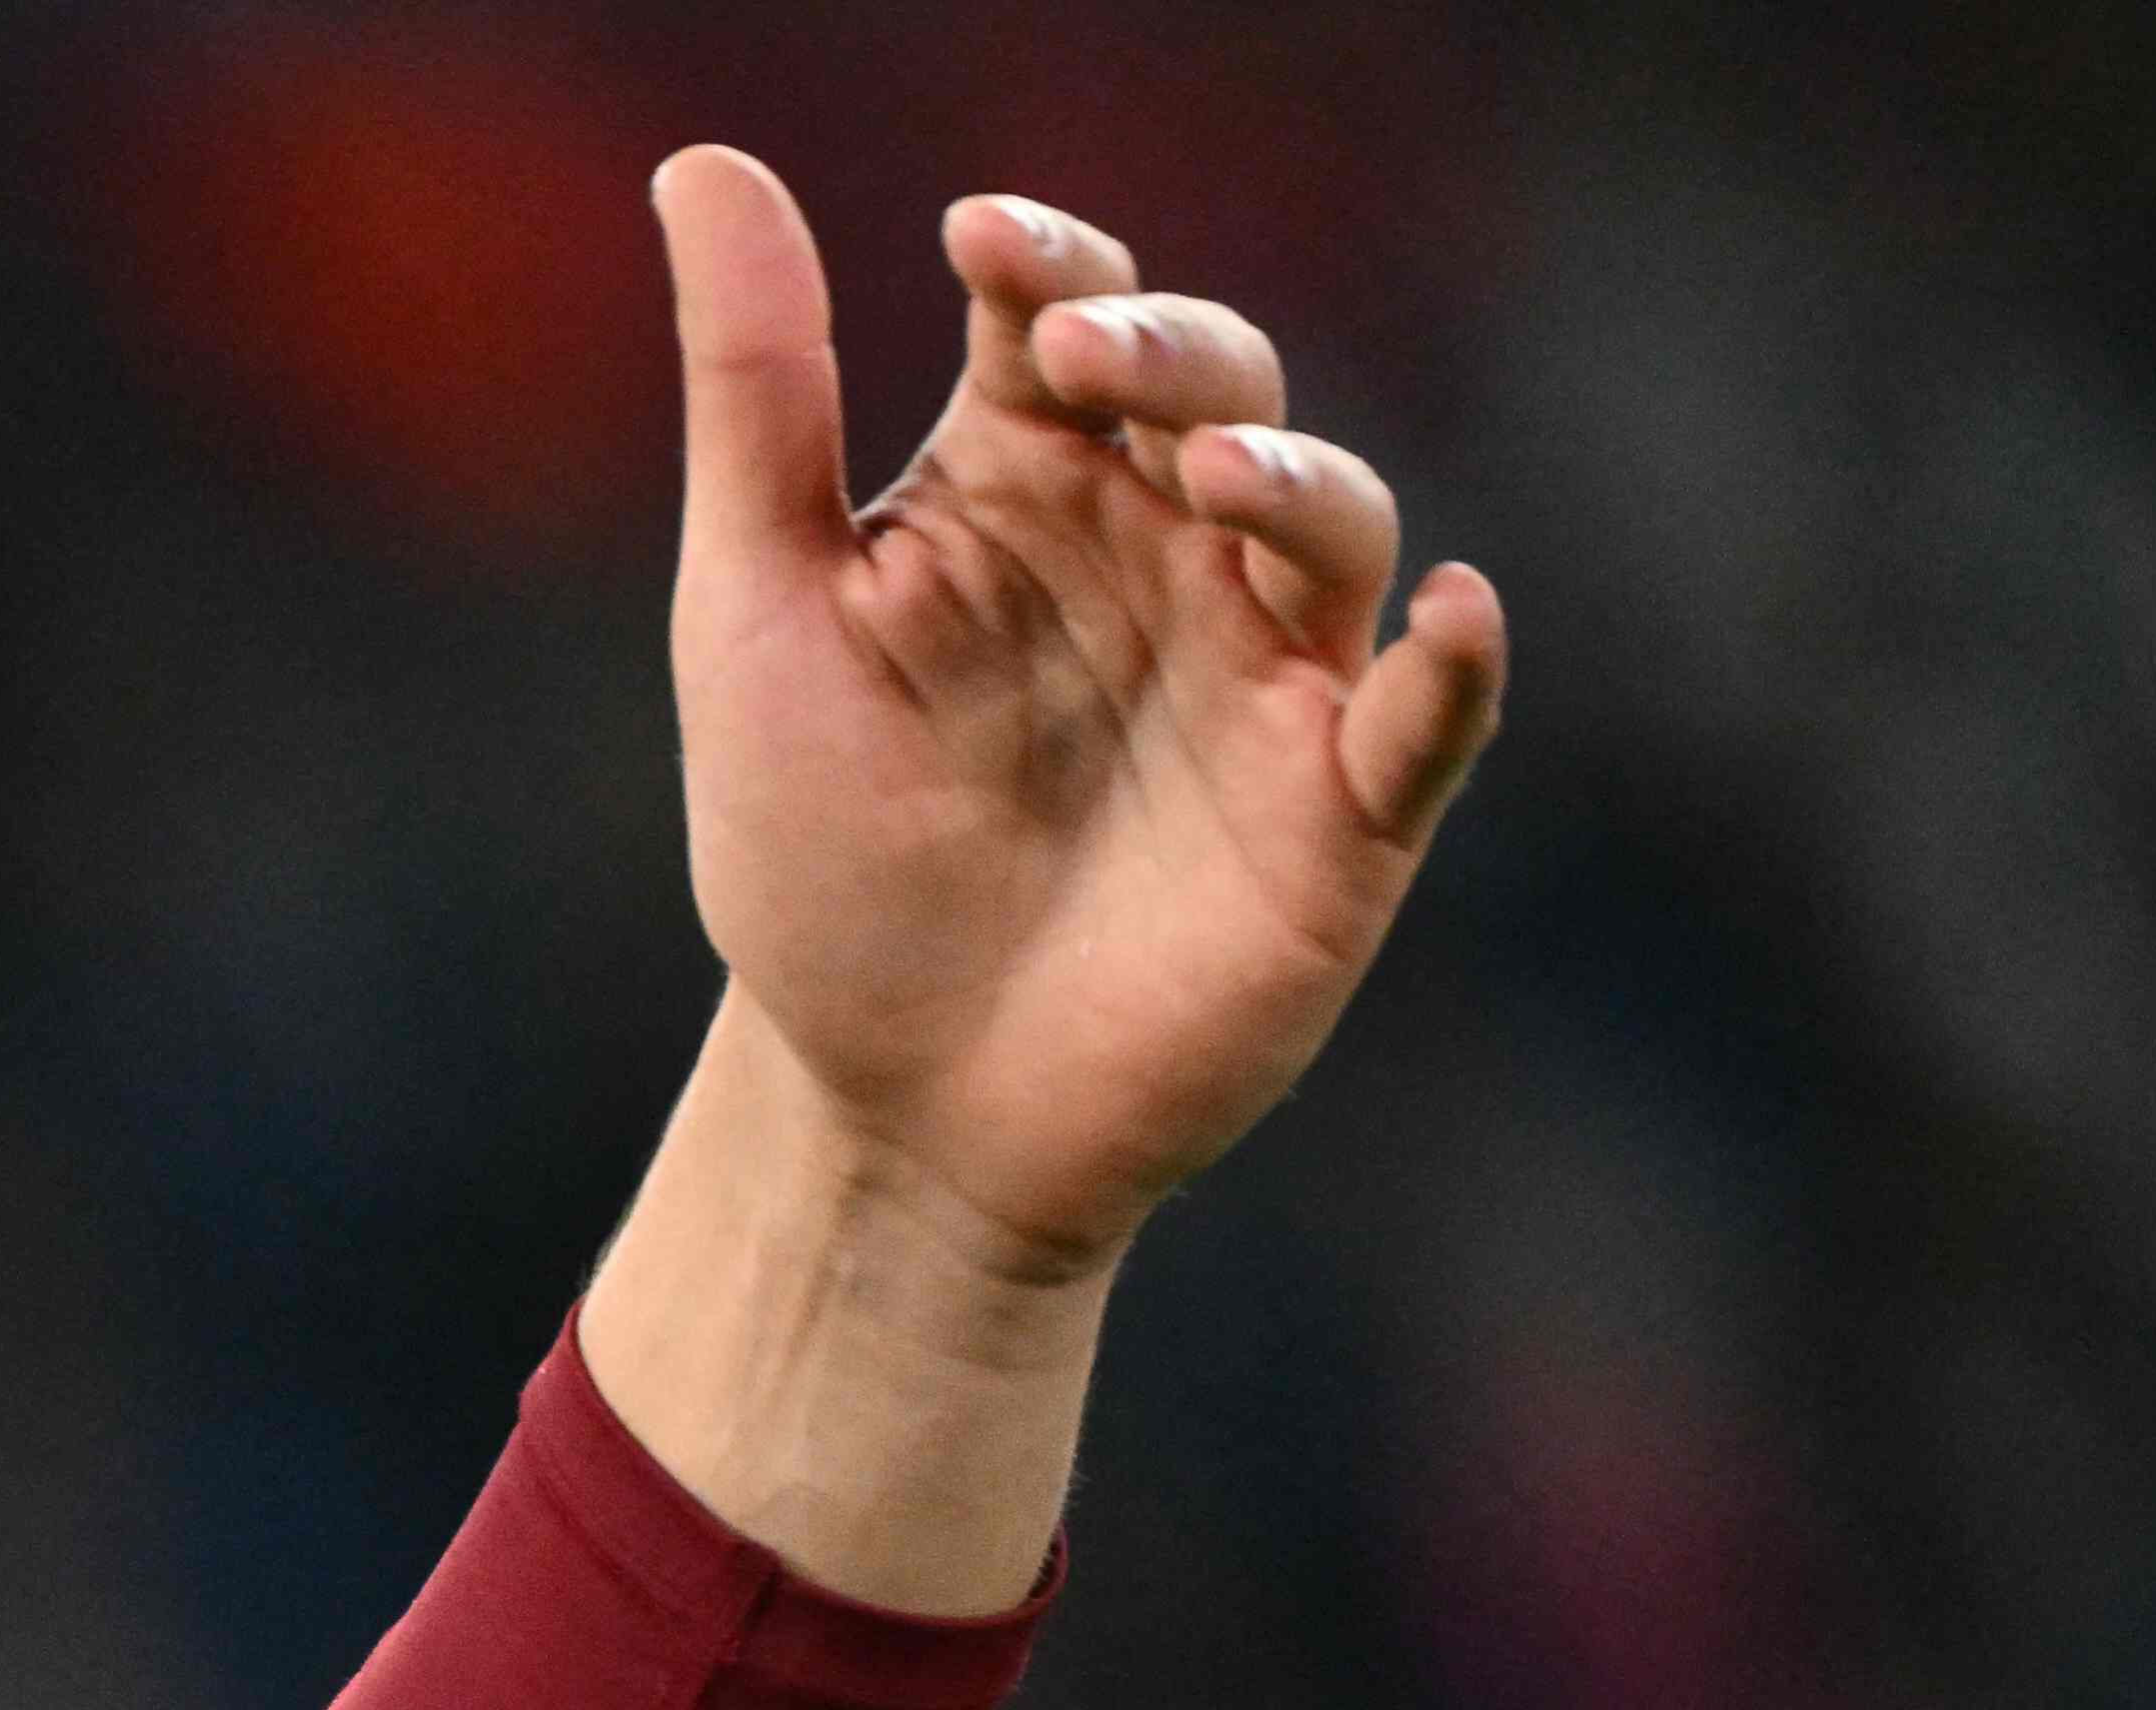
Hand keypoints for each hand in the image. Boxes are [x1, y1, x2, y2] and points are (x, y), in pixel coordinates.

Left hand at [655, 150, 1505, 1274]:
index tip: (982, 246)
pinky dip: (1454, 664)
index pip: (1066, 319)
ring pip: (1331, 520)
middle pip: (1218, 387)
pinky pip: (1433, 716)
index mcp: (1026, 487)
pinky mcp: (1342, 810)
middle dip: (1170, 351)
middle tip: (1090, 352)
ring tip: (1207, 470)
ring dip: (1291, 476)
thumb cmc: (821, 852)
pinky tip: (1450, 617)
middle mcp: (1163, 549)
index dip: (1048, 263)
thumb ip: (759, 395)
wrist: (880, 1099)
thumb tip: (701, 163)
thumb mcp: (757, 614)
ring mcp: (1265, 672)